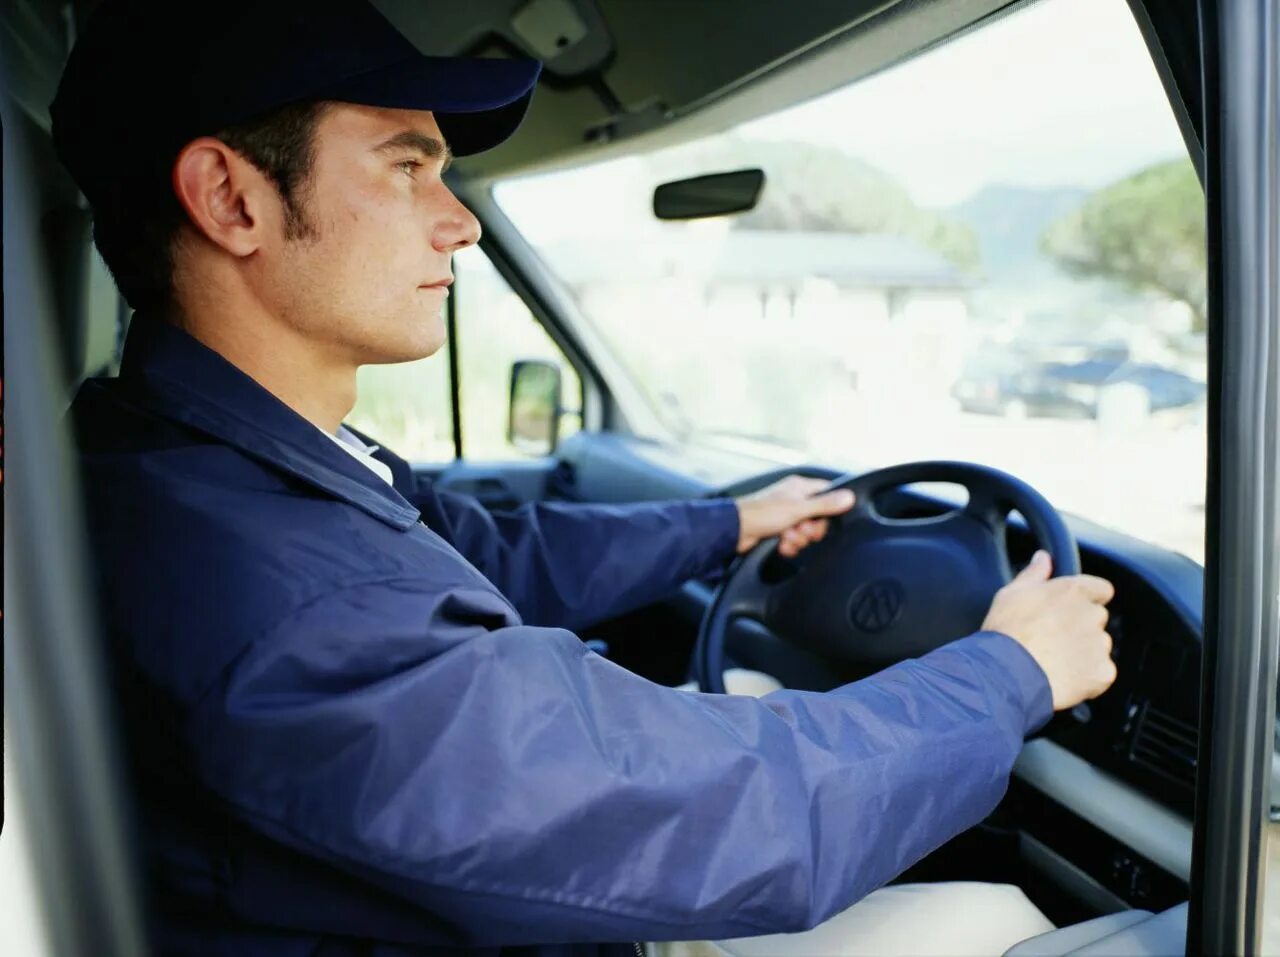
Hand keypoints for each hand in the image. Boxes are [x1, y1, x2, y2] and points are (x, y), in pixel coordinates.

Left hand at [734, 476, 856, 557]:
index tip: (823, 520)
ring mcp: (786, 515)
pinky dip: (789, 545)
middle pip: (819, 518)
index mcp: (801, 487)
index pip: (828, 495)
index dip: (830, 511)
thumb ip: (825, 504)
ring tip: (786, 537)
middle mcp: (794, 499)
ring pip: (806, 532)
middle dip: (810, 530)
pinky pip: (794, 540)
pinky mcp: (778, 530)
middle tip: (800, 530)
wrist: (735, 530)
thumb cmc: (762, 513)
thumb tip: (850, 497)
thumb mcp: (798, 509)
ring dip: (798, 539)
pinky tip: (781, 545)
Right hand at [981, 549, 1117, 710]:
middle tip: (1053, 639)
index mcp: (1073, 591)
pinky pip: (1101, 672)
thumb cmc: (1006, 632)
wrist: (1008, 674)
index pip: (1101, 589)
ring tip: (1054, 661)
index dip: (1088, 598)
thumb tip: (1044, 557)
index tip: (1071, 609)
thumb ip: (1034, 574)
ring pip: (1098, 646)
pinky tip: (1063, 677)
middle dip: (1081, 627)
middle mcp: (1092, 614)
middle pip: (1097, 618)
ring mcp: (1099, 644)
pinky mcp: (1103, 672)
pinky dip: (1087, 677)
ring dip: (1084, 652)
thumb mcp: (1011, 594)